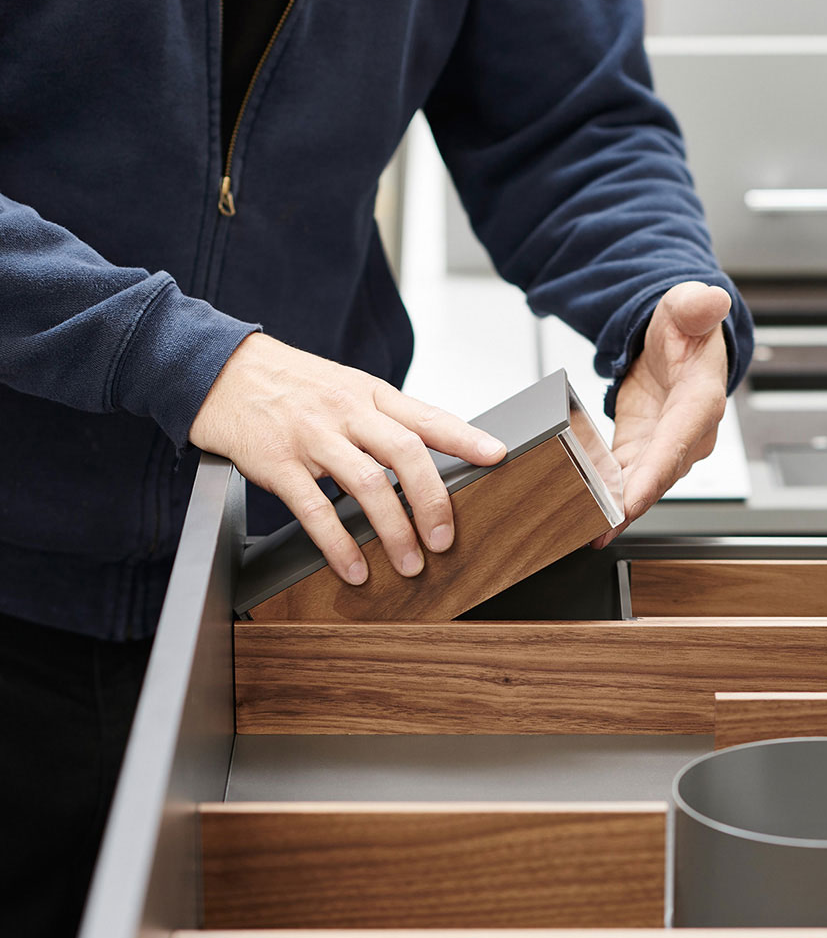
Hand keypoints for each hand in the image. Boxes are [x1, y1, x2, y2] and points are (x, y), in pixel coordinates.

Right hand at [190, 333, 505, 583]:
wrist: (218, 368)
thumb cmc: (288, 385)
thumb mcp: (343, 387)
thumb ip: (382, 419)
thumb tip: (426, 459)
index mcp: (368, 394)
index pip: (426, 416)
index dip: (465, 437)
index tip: (497, 456)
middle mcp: (346, 412)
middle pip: (405, 453)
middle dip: (432, 501)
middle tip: (446, 540)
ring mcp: (312, 436)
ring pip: (367, 484)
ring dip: (395, 530)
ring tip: (409, 564)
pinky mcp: (278, 462)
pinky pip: (315, 510)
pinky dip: (338, 544)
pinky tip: (354, 569)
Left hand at [602, 281, 731, 545]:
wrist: (679, 341)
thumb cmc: (687, 327)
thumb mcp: (688, 306)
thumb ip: (696, 305)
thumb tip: (709, 300)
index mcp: (701, 401)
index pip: (679, 442)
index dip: (655, 474)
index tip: (631, 502)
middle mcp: (688, 434)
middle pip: (658, 476)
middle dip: (630, 505)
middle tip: (598, 528)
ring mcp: (665, 447)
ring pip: (641, 485)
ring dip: (616, 510)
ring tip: (586, 531)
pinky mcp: (643, 451)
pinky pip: (625, 480)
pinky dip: (607, 498)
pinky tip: (584, 514)